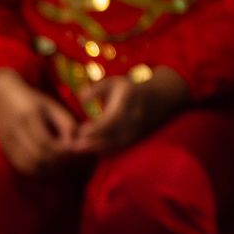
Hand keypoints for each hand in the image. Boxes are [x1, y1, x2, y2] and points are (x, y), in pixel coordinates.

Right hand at [0, 70, 77, 175]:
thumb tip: (76, 146)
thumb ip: (66, 124)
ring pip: (29, 165)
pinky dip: (36, 171)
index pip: (46, 143)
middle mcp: (14, 129)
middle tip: (69, 161)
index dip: (62, 152)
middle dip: (56, 163)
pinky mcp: (4, 148)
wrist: (1, 94)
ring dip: (46, 170)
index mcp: (28, 115)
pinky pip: (21, 167)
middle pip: (37, 156)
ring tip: (59, 166)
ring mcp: (7, 140)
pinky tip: (46, 167)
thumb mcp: (52, 106)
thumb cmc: (31, 100)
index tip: (73, 151)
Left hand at [73, 69, 187, 153]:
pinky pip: (121, 147)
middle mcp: (133, 120)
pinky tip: (92, 150)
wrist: (160, 98)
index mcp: (127, 104)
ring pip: (116, 144)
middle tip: (72, 146)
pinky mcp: (137, 139)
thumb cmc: (131, 88)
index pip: (111, 120)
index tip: (79, 131)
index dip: (95, 128)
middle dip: (92, 143)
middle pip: (112, 136)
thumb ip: (96, 90)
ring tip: (78, 150)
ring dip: (97, 149)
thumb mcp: (114, 83)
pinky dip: (106, 150)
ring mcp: (137, 131)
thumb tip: (80, 98)